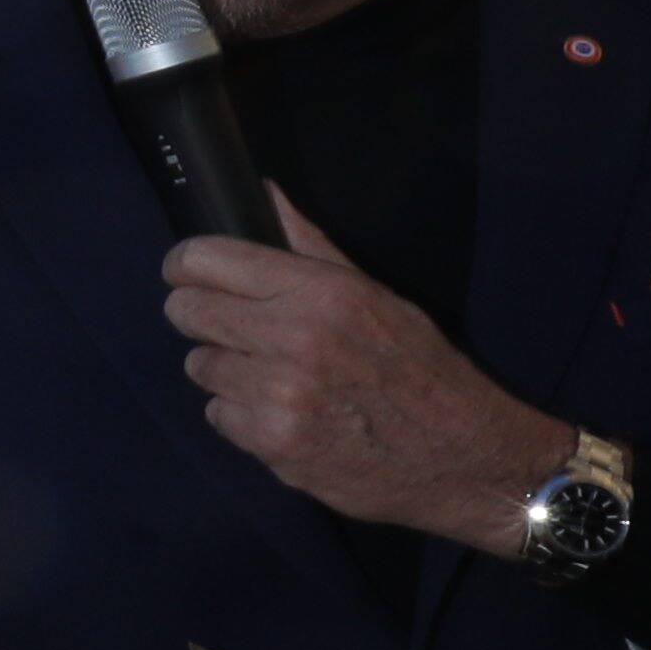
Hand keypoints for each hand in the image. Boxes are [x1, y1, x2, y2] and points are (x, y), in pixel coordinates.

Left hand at [166, 195, 568, 547]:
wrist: (465, 456)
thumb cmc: (420, 369)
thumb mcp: (374, 294)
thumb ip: (308, 245)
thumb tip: (263, 193)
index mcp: (321, 291)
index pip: (206, 259)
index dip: (185, 264)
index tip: (185, 272)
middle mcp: (294, 337)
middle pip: (187, 311)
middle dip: (199, 315)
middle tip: (229, 327)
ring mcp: (280, 394)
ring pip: (199, 365)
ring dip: (225, 370)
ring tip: (274, 377)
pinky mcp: (273, 443)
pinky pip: (217, 415)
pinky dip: (241, 416)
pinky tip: (283, 415)